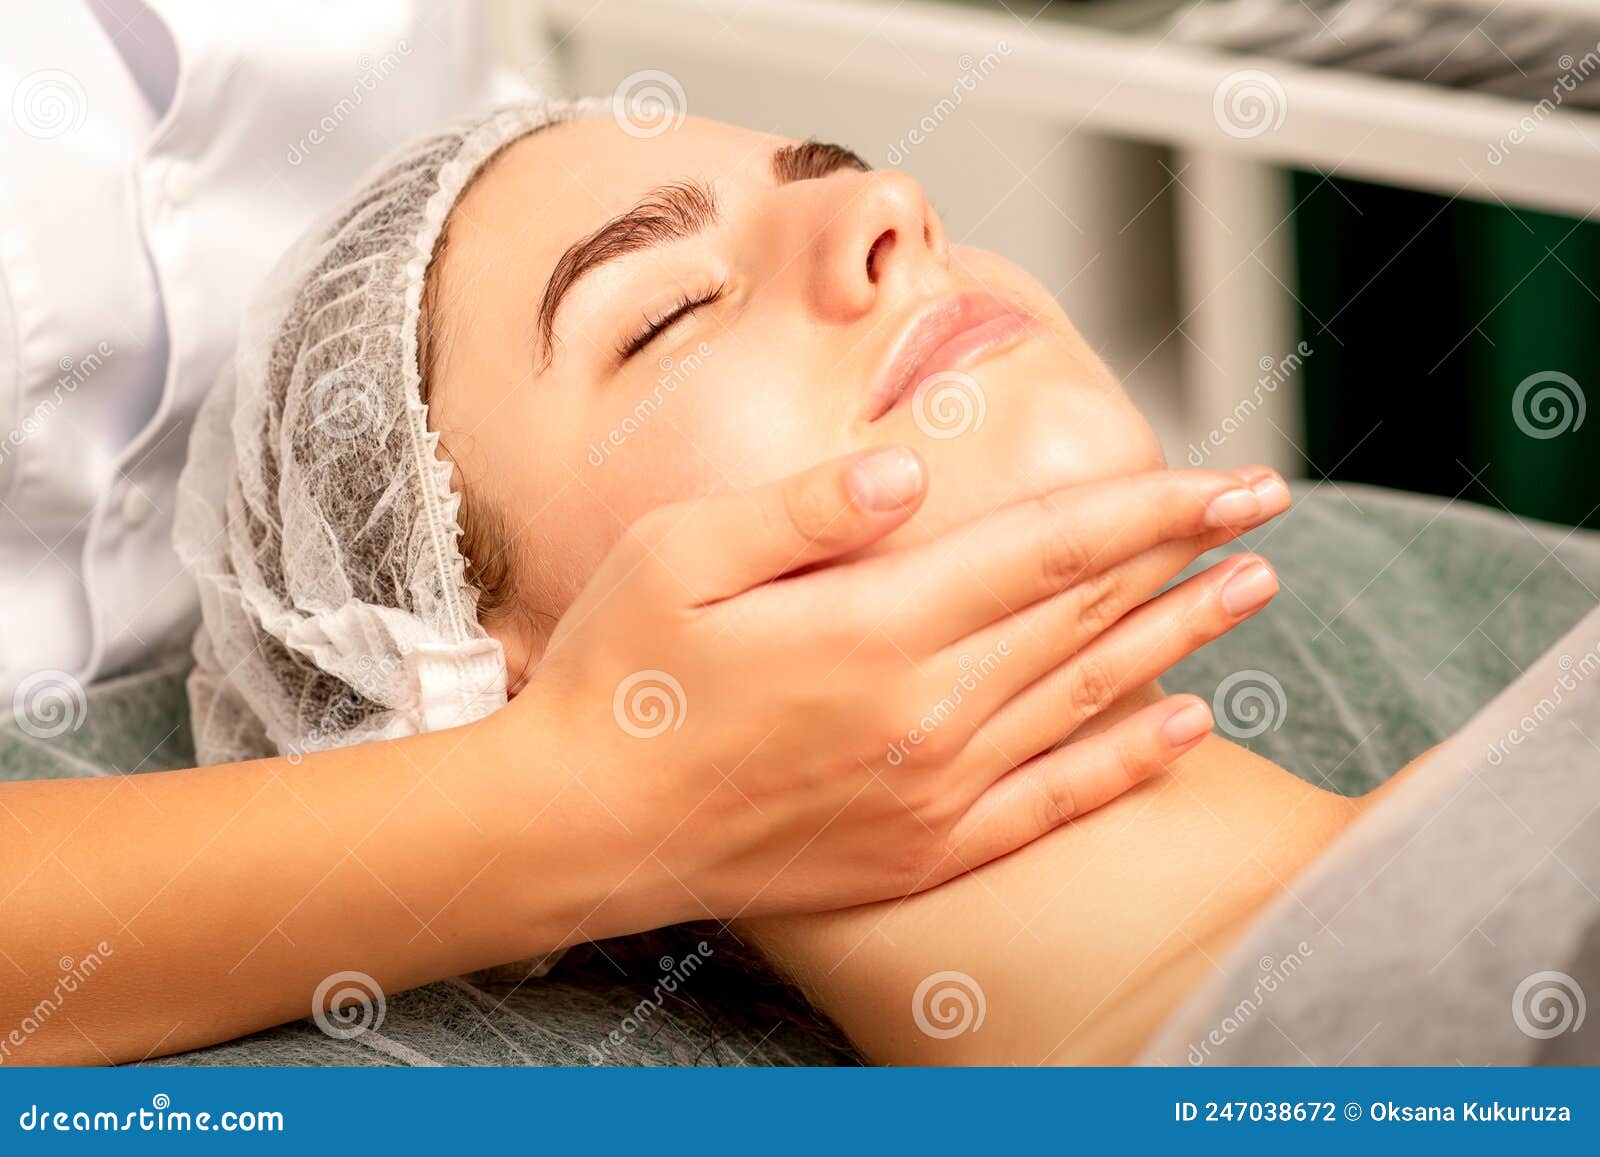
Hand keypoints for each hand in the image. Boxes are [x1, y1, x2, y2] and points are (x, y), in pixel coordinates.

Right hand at [502, 449, 1288, 930]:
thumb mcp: (680, 558)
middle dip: (1189, 555)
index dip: (1153, 508)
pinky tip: (1188, 727)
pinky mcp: (922, 849)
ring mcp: (932, 790)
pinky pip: (1055, 803)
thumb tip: (912, 477)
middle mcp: (926, 712)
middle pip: (1089, 616)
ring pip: (1091, 699)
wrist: (583, 828)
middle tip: (1265, 511)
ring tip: (1254, 593)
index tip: (1233, 477)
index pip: (1052, 550)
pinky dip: (1127, 761)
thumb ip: (806, 510)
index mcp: (875, 626)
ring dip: (1183, 640)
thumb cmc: (618, 676)